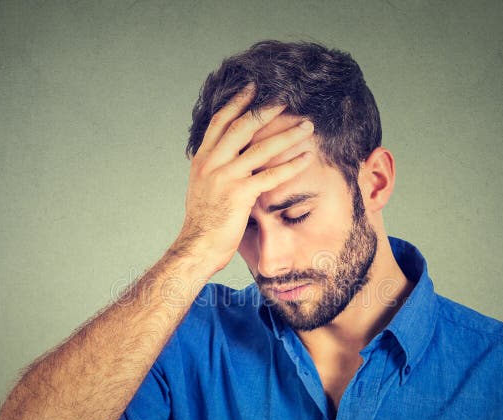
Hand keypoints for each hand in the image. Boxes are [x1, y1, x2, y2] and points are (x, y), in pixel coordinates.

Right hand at [176, 84, 313, 272]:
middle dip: (266, 111)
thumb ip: (212, 169)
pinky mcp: (240, 194)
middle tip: (286, 99)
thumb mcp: (201, 188)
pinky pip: (271, 175)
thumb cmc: (202, 223)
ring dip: (287, 135)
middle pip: (242, 127)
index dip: (237, 103)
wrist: (196, 246)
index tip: (253, 89)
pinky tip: (306, 158)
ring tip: (306, 126)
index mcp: (202, 160)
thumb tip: (224, 157)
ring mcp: (225, 177)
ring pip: (260, 148)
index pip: (219, 122)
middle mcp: (212, 163)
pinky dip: (291, 165)